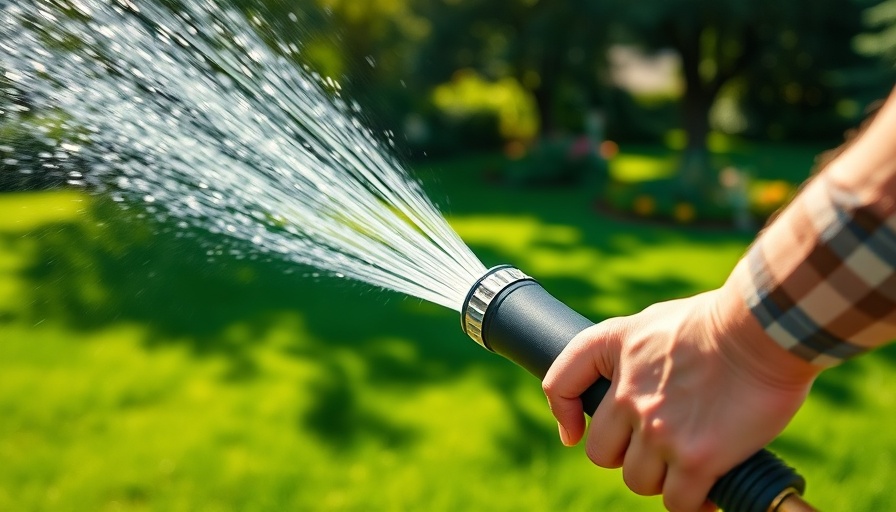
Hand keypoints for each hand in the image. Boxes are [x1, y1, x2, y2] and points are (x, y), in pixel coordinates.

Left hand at [542, 286, 819, 511]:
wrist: (763, 328)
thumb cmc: (718, 322)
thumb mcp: (654, 321)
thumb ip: (632, 355)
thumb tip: (628, 392)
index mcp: (614, 352)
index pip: (559, 385)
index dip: (565, 414)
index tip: (575, 433)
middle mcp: (628, 396)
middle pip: (604, 454)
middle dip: (630, 455)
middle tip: (662, 447)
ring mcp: (658, 430)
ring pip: (639, 481)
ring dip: (663, 479)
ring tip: (690, 463)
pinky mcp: (696, 458)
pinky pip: (678, 502)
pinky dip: (692, 502)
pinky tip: (708, 491)